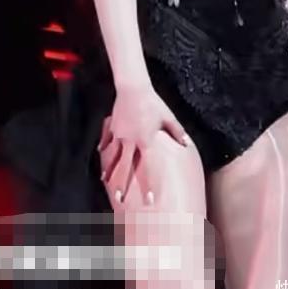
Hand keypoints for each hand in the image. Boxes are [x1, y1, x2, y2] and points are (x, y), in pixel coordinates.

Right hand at [98, 84, 189, 206]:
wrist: (134, 88)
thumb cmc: (154, 103)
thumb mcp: (168, 118)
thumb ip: (177, 132)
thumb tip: (186, 144)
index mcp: (146, 141)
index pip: (148, 168)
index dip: (148, 184)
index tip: (149, 200)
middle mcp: (130, 141)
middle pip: (125, 167)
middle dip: (122, 184)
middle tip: (120, 199)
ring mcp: (119, 134)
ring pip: (113, 156)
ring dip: (110, 169)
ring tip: (105, 181)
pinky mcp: (113, 126)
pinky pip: (107, 139)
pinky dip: (104, 146)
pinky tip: (101, 153)